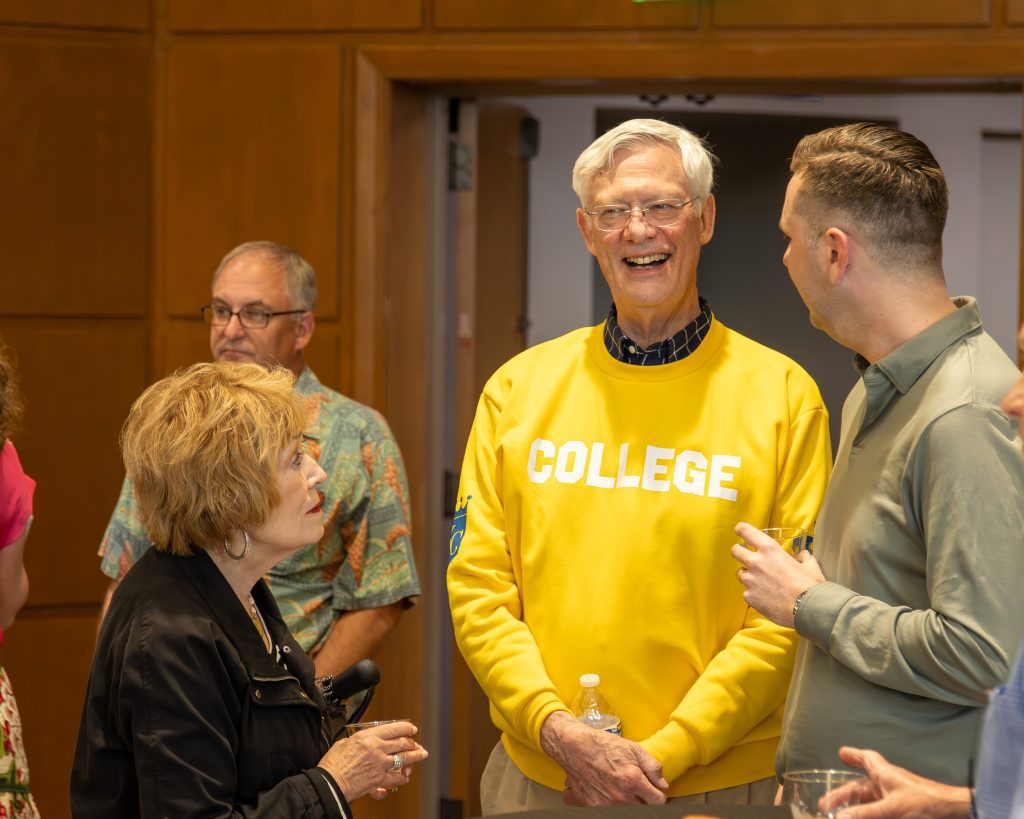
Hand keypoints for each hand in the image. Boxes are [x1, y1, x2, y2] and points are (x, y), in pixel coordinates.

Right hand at [318, 720, 427, 801]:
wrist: (330, 783)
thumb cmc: (332, 765)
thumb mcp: (343, 743)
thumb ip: (356, 740)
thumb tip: (361, 741)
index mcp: (368, 737)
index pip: (393, 728)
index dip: (405, 728)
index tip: (410, 729)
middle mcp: (377, 748)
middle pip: (402, 742)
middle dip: (412, 742)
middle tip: (416, 742)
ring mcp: (381, 764)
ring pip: (404, 758)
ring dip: (415, 756)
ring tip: (421, 754)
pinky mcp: (380, 780)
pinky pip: (397, 777)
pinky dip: (402, 777)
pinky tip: (405, 776)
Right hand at [539, 711, 667, 805]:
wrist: (575, 748)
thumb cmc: (603, 746)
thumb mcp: (633, 748)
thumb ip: (653, 767)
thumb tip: (663, 784)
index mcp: (633, 781)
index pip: (658, 801)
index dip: (658, 794)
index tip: (654, 790)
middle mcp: (621, 797)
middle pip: (645, 809)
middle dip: (645, 800)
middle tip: (639, 789)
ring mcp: (607, 804)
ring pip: (630, 812)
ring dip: (630, 803)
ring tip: (624, 790)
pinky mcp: (594, 807)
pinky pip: (612, 812)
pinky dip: (614, 805)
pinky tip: (611, 792)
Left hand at [731, 522, 824, 626]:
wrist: (808, 609)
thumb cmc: (810, 585)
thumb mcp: (810, 564)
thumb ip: (802, 557)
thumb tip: (802, 555)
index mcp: (769, 549)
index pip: (745, 531)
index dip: (741, 529)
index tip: (739, 531)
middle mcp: (756, 562)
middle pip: (735, 550)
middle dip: (739, 551)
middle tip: (746, 556)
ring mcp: (750, 580)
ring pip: (741, 573)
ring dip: (748, 576)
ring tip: (762, 583)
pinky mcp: (749, 596)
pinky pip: (747, 592)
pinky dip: (754, 594)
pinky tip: (766, 598)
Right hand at [822, 747, 970, 818]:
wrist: (955, 814)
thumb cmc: (926, 803)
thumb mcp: (891, 808)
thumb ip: (864, 814)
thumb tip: (839, 818)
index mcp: (885, 775)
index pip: (867, 760)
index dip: (854, 756)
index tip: (842, 754)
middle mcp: (889, 786)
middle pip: (861, 788)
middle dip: (843, 796)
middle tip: (825, 804)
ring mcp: (896, 801)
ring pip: (869, 804)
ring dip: (855, 810)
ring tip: (840, 816)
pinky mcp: (903, 814)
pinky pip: (880, 813)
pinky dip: (868, 815)